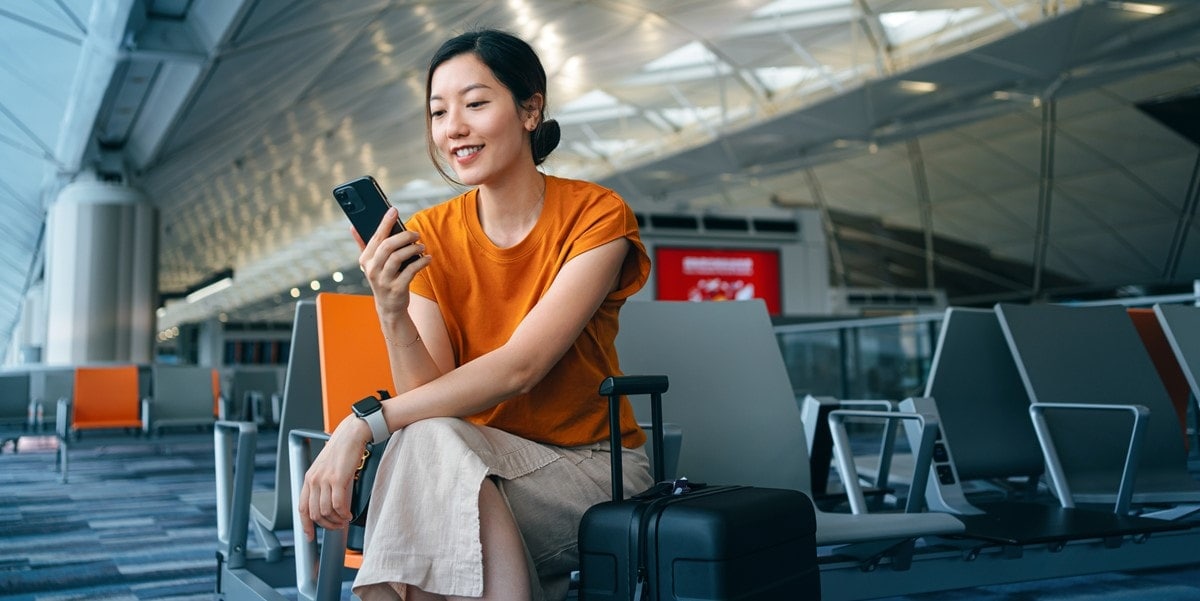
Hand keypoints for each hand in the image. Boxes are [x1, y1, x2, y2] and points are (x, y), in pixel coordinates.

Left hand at [297, 416, 372, 540]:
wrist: (352, 434)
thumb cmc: (343, 450)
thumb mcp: (326, 468)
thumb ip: (323, 484)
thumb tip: (327, 504)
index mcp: (308, 478)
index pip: (302, 508)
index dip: (305, 526)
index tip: (310, 536)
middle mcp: (313, 480)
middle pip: (314, 513)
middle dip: (326, 525)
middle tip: (337, 527)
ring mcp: (324, 480)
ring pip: (326, 511)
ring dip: (336, 520)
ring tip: (345, 519)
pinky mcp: (337, 479)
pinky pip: (338, 505)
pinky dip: (344, 514)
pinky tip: (349, 514)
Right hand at [354, 207, 430, 317]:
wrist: (389, 307)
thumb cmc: (383, 279)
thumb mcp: (370, 264)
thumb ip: (363, 245)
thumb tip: (353, 226)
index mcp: (365, 260)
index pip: (375, 237)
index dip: (384, 223)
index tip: (394, 210)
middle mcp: (372, 270)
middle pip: (387, 246)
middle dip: (403, 236)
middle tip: (416, 234)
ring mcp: (384, 280)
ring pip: (398, 257)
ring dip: (412, 249)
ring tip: (421, 246)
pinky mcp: (397, 289)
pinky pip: (410, 271)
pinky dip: (421, 262)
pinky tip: (427, 258)